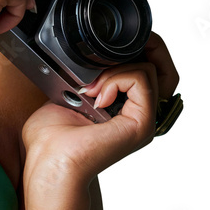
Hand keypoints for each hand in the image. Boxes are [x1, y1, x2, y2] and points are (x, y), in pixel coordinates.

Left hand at [21, 31, 179, 188]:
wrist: (49, 161)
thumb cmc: (50, 137)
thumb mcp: (64, 94)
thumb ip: (80, 76)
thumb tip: (82, 58)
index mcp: (123, 107)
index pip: (148, 66)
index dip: (134, 49)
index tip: (103, 53)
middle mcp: (138, 113)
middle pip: (160, 65)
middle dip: (137, 49)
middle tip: (106, 60)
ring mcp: (143, 119)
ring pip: (150, 68)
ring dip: (116, 68)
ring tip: (93, 88)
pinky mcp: (141, 123)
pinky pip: (142, 80)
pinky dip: (117, 78)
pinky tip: (97, 96)